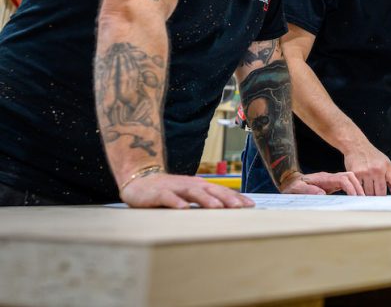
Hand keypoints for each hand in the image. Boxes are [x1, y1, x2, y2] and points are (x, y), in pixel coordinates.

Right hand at [121, 173, 253, 208]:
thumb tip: (227, 212)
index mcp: (200, 186)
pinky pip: (168, 197)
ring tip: (217, 207)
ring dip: (206, 200)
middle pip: (212, 190)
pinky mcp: (158, 193)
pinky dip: (176, 202)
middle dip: (226, 198)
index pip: (222, 191)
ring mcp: (175, 188)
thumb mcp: (190, 194)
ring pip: (193, 192)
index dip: (236, 197)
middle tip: (239, 208)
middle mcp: (191, 185)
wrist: (140, 179)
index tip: (251, 206)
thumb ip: (205, 201)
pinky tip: (184, 209)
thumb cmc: (169, 190)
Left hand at [281, 171, 364, 195]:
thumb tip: (322, 194)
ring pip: (350, 179)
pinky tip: (354, 199)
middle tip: (363, 199)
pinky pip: (346, 185)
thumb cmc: (292, 186)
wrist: (290, 182)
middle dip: (358, 187)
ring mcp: (331, 180)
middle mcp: (330, 177)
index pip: (342, 179)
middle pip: (350, 176)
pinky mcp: (331, 185)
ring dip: (357, 188)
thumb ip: (308, 190)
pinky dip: (352, 190)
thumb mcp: (297, 188)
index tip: (355, 198)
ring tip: (361, 200)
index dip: (350, 187)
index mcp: (324, 178)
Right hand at [344, 144, 390, 195]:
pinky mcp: (355, 174)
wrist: (357, 146)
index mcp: (386, 167)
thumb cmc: (372, 155)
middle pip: (380, 192)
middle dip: (379, 195)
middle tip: (377, 193)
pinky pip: (359, 189)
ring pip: (369, 193)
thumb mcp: (386, 163)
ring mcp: (366, 172)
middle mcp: (377, 170)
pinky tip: (361, 186)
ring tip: (368, 187)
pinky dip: (360, 191)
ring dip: (369, 194)